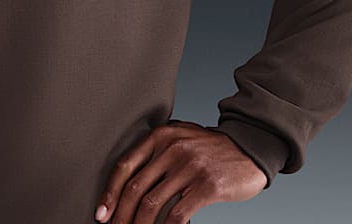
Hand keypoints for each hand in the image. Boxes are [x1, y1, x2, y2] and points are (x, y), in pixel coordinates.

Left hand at [93, 119, 267, 223]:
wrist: (249, 148)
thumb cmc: (210, 149)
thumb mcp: (180, 139)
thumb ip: (157, 153)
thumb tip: (128, 183)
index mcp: (160, 136)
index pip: (125, 166)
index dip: (110, 192)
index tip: (102, 212)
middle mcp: (171, 148)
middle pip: (135, 188)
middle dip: (120, 214)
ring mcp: (189, 167)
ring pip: (152, 204)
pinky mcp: (206, 186)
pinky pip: (177, 215)